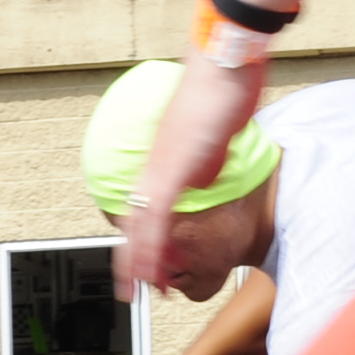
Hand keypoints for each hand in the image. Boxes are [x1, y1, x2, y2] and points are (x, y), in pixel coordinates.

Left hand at [115, 46, 270, 292]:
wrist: (224, 63)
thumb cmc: (224, 90)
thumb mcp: (213, 139)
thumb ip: (203, 162)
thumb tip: (200, 180)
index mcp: (163, 161)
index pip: (145, 210)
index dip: (142, 242)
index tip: (142, 268)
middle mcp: (155, 166)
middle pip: (134, 222)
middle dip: (132, 261)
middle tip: (131, 291)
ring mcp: (160, 167)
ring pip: (140, 224)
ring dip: (139, 261)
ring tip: (138, 289)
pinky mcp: (172, 167)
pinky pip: (158, 215)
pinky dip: (153, 244)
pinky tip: (152, 264)